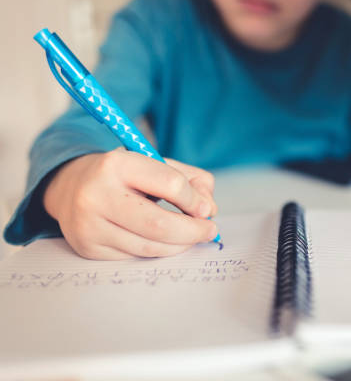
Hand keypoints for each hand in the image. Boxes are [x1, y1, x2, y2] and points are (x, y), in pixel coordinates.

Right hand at [43, 148, 217, 259]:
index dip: (195, 200)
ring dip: (179, 245)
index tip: (205, 209)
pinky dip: (157, 251)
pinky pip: (135, 256)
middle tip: (210, 231)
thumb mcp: (154, 163)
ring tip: (190, 237)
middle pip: (160, 225)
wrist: (70, 185)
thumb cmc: (124, 175)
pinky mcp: (88, 247)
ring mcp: (89, 225)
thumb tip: (209, 210)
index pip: (171, 185)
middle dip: (193, 231)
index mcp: (117, 164)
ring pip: (150, 246)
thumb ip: (190, 180)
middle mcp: (97, 195)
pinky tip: (163, 242)